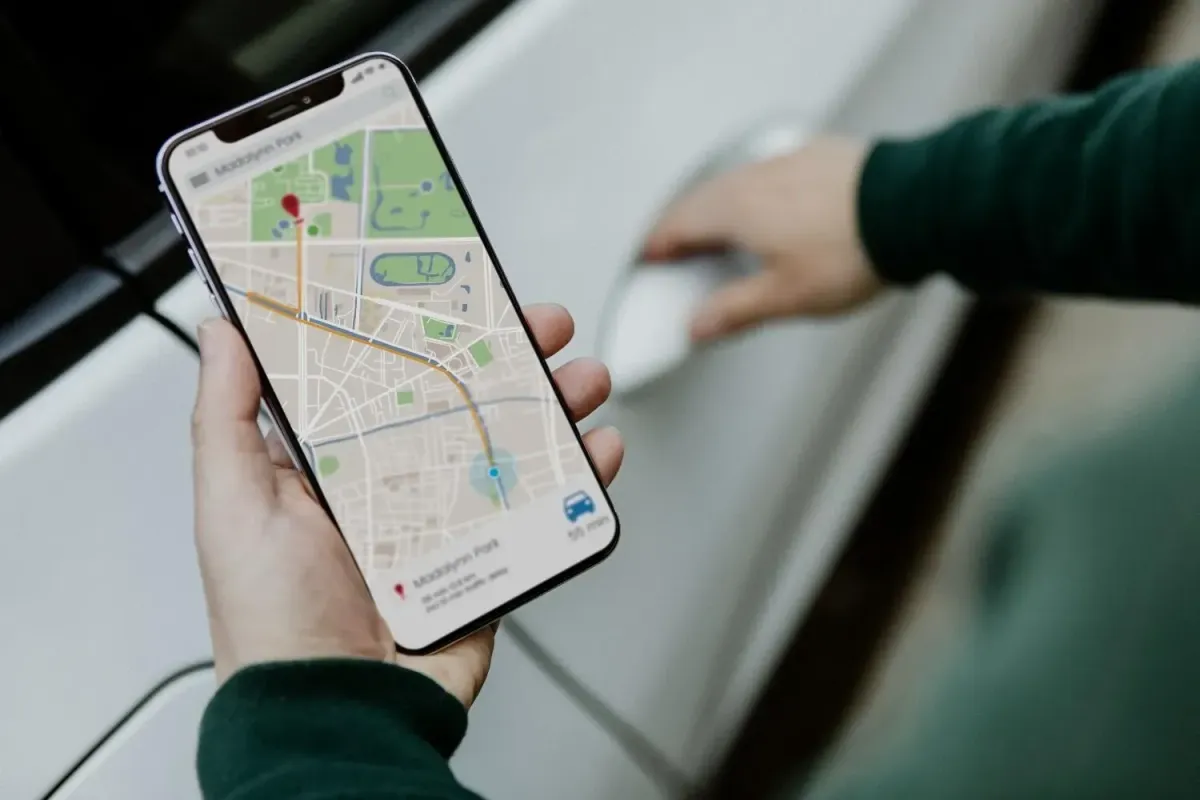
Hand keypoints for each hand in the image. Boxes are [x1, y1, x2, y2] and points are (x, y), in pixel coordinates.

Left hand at [190, 306, 622, 707]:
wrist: (339, 713)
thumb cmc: (272, 621)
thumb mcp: (234, 506)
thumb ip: (228, 417)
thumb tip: (222, 333)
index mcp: (334, 462)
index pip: (386, 376)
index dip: (423, 331)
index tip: (454, 292)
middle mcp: (394, 484)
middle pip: (462, 400)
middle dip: (509, 356)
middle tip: (541, 322)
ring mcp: (446, 522)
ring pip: (510, 445)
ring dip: (554, 406)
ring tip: (582, 378)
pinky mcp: (488, 560)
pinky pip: (541, 509)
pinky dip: (580, 478)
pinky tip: (598, 450)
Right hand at [642, 136, 881, 341]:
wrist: (914, 206)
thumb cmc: (852, 250)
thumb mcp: (787, 297)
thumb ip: (735, 310)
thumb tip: (699, 326)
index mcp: (734, 211)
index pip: (677, 225)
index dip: (659, 245)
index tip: (651, 255)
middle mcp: (753, 178)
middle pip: (702, 199)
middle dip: (683, 223)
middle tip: (676, 244)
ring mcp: (786, 161)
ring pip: (735, 182)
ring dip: (718, 205)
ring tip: (720, 227)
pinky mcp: (816, 155)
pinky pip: (770, 172)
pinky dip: (756, 191)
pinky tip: (773, 204)